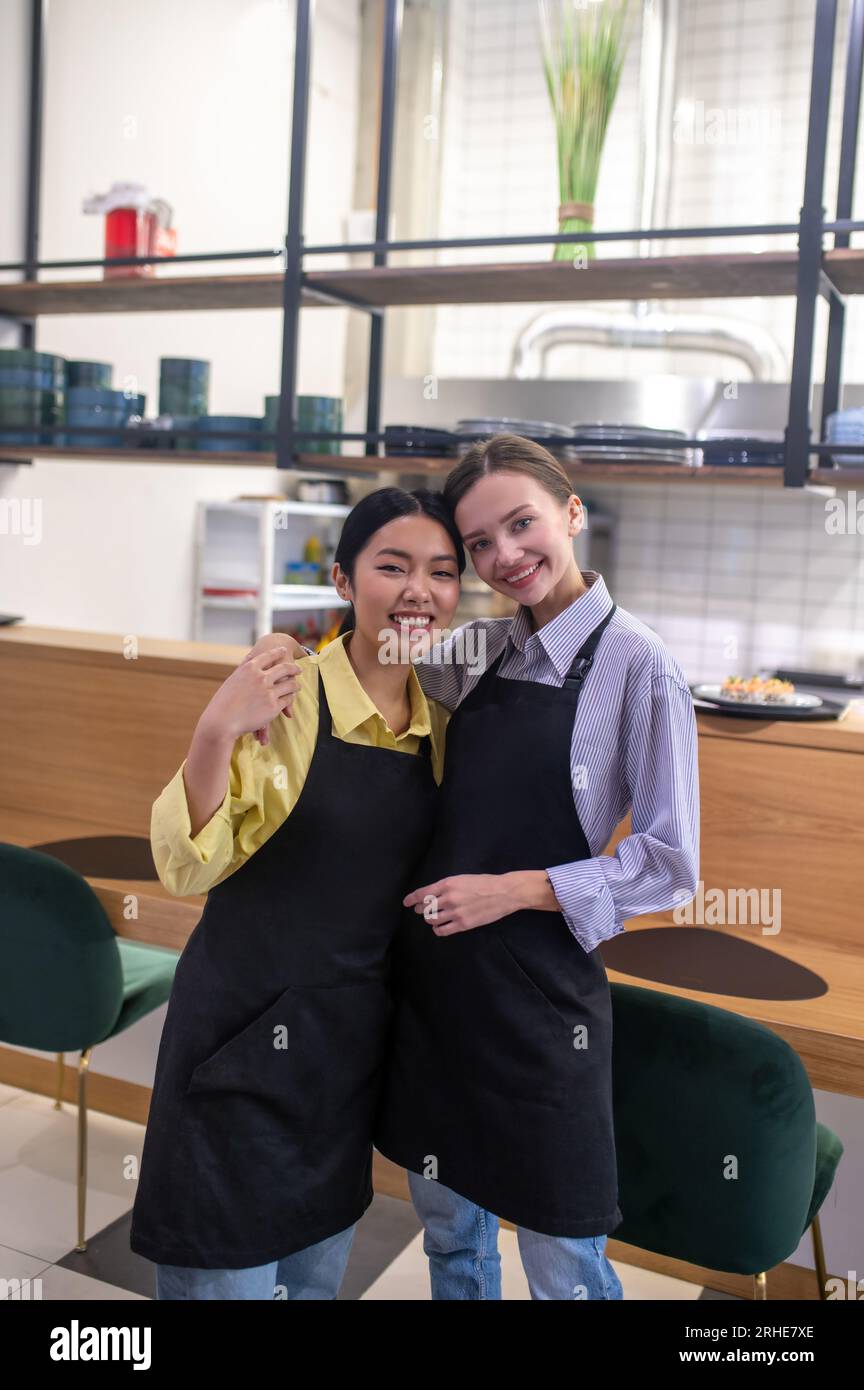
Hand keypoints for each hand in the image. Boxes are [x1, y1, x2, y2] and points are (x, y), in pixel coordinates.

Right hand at [199, 647, 300, 743]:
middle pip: (284, 668)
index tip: (284, 650)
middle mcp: (261, 678)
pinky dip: (290, 699)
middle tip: (299, 669)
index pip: (269, 655)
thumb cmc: (223, 702)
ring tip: (297, 686)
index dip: (278, 652)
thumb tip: (250, 656)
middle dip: (294, 668)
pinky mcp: (273, 707)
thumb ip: (244, 668)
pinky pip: (288, 700)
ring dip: (296, 685)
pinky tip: (290, 699)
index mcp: (250, 668)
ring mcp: (268, 692)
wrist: (221, 722)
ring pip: (290, 685)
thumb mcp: (233, 679)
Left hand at [404, 873, 521, 935]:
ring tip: (433, 918)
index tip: (406, 903)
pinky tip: (440, 927)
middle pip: (424, 908)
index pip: (422, 894)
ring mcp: (455, 912)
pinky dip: (437, 930)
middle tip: (421, 910)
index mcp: (447, 884)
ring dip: (429, 919)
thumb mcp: (461, 879)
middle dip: (420, 910)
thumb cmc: (484, 883)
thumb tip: (431, 895)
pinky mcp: (463, 924)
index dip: (411, 899)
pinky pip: (442, 931)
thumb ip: (445, 887)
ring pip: (431, 920)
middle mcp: (448, 898)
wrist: (503, 892)